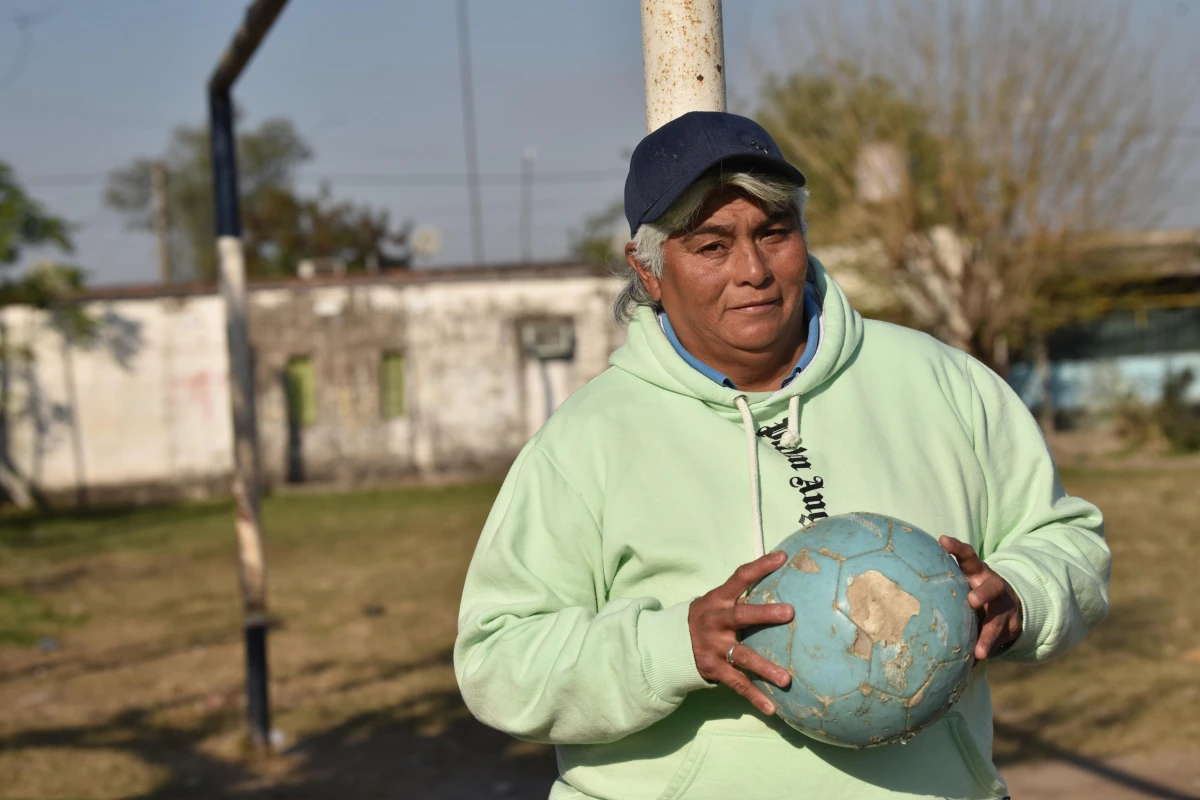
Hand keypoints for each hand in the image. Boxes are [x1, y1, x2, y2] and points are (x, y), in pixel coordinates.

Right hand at [688, 551, 793, 714]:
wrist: (672, 644)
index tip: (782, 557)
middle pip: (741, 615)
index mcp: (719, 599)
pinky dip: (755, 697)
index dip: (759, 566)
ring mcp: (714, 647)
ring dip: (765, 668)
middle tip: (789, 612)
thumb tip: (782, 576)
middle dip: (764, 614)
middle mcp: (715, 621)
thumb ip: (743, 594)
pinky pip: (738, 684)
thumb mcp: (718, 601)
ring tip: (786, 679)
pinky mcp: (714, 669)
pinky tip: (773, 709)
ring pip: (742, 656)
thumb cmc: (708, 617)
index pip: (740, 577)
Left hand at [939, 537, 1022, 659]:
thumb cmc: (971, 592)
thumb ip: (942, 581)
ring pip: (999, 620)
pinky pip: (1000, 640)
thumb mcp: (961, 582)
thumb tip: (901, 584)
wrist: (1008, 607)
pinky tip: (975, 663)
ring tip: (979, 652)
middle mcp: (993, 587)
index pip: (968, 555)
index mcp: (977, 572)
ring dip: (988, 635)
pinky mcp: (1011, 626)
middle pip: (991, 587)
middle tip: (972, 601)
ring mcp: (1005, 608)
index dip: (956, 547)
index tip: (942, 540)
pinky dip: (988, 650)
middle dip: (982, 593)